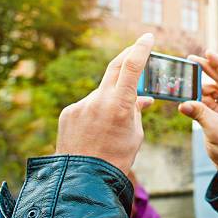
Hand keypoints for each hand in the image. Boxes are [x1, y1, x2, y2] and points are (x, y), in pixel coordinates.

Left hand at [55, 33, 154, 174]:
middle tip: (138, 50)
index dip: (141, 49)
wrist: (82, 179)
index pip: (132, 67)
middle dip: (128, 57)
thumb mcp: (135, 135)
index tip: (148, 37)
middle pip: (115, 68)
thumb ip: (137, 111)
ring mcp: (81, 104)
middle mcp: (99, 100)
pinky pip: (88, 104)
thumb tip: (143, 99)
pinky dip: (97, 109)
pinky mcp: (69, 112)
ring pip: (102, 91)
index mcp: (120, 105)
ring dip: (112, 96)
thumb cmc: (116, 159)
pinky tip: (98, 129)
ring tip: (115, 121)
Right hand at [178, 51, 217, 185]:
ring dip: (200, 85)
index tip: (208, 52)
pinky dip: (198, 98)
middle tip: (191, 59)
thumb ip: (199, 114)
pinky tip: (187, 96)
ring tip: (185, 81)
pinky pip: (208, 101)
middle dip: (207, 69)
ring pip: (213, 90)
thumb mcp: (214, 130)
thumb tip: (182, 104)